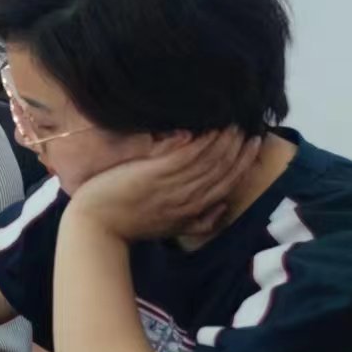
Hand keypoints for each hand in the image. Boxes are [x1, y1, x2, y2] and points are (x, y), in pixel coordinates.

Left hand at [68, 127, 261, 241]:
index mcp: (194, 210)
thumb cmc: (129, 224)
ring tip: (235, 124)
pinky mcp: (154, 175)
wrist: (96, 226)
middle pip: (223, 171)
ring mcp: (172, 187)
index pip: (228, 183)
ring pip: (208, 162)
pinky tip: (210, 129)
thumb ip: (198, 220)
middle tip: (251, 128)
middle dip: (239, 149)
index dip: (244, 163)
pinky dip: (200, 143)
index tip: (255, 144)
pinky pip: (185, 156)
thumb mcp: (171, 227)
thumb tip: (222, 208)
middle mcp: (188, 198)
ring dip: (224, 142)